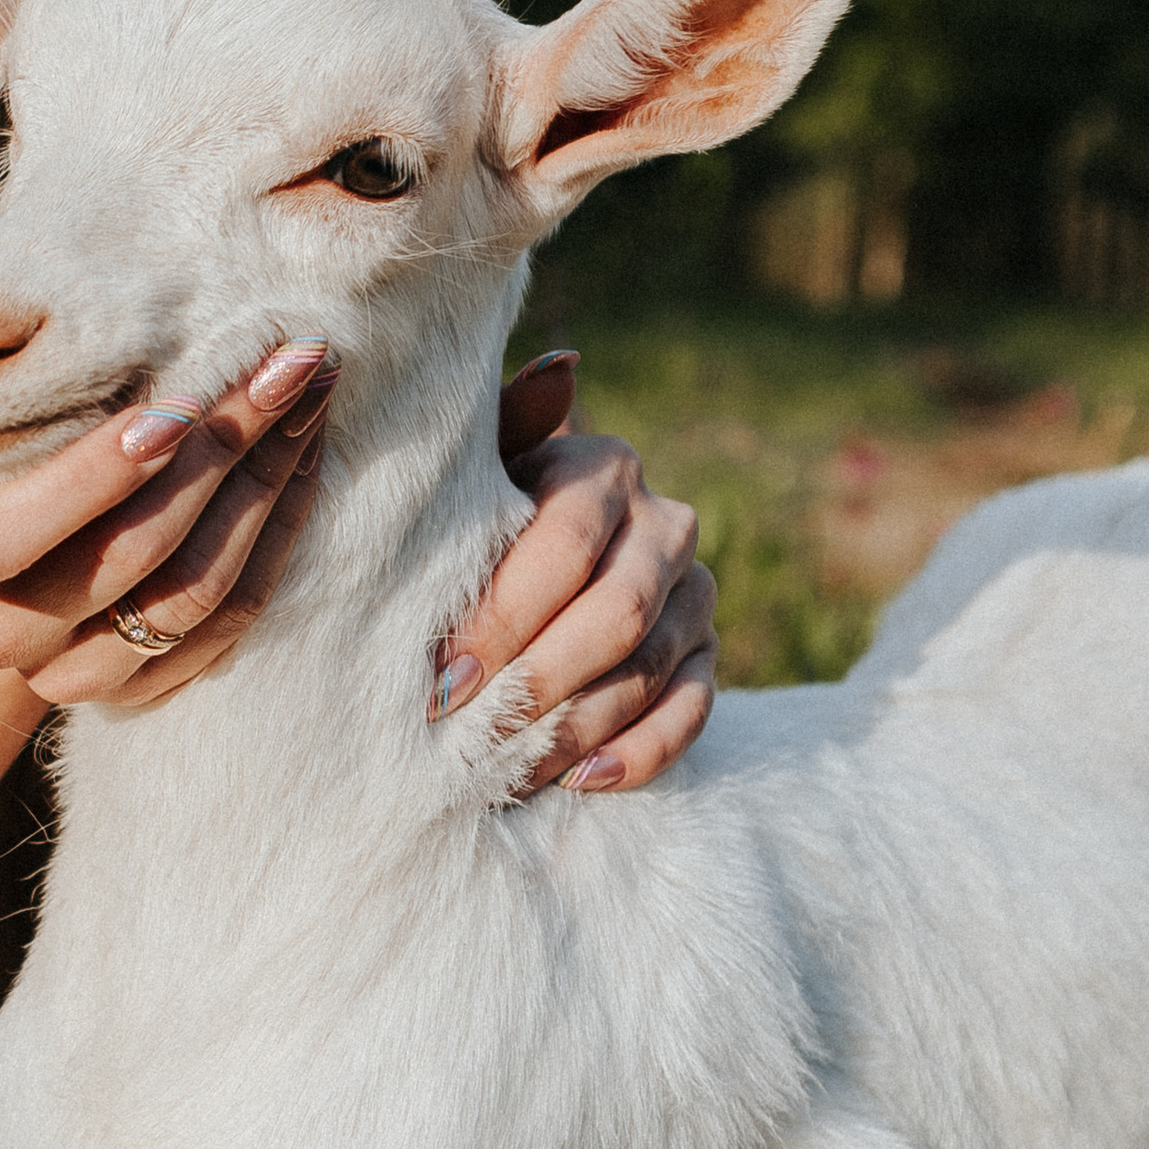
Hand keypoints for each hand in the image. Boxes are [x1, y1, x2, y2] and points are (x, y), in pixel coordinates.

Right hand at [0, 340, 338, 706]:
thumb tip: (3, 324)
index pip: (7, 536)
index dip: (92, 478)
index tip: (177, 404)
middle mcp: (2, 632)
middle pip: (131, 558)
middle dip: (218, 451)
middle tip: (283, 362)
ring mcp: (74, 670)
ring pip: (195, 593)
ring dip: (266, 485)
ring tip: (308, 393)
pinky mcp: (142, 685)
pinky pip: (231, 621)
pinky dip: (277, 532)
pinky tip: (304, 452)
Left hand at [431, 350, 716, 792]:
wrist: (528, 567)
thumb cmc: (476, 518)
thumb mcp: (475, 472)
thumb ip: (503, 429)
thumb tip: (564, 367)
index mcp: (604, 467)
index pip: (568, 542)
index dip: (505, 616)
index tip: (440, 682)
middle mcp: (663, 524)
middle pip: (616, 613)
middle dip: (535, 682)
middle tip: (464, 738)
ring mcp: (694, 593)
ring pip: (647, 669)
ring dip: (571, 728)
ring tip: (499, 773)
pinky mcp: (707, 655)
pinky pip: (692, 712)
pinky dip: (637, 752)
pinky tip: (579, 781)